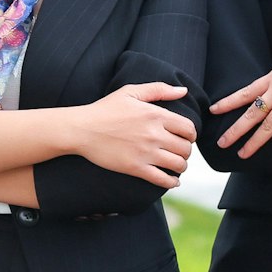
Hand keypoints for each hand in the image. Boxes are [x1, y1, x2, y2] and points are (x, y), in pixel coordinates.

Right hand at [67, 82, 196, 185]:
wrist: (81, 129)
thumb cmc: (104, 109)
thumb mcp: (130, 92)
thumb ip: (159, 89)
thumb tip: (183, 90)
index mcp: (155, 114)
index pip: (189, 128)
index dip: (190, 134)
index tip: (184, 137)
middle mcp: (154, 134)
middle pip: (186, 148)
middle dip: (186, 151)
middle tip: (179, 151)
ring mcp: (146, 152)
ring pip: (178, 164)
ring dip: (181, 166)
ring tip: (176, 165)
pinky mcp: (136, 168)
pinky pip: (163, 179)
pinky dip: (172, 182)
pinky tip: (172, 180)